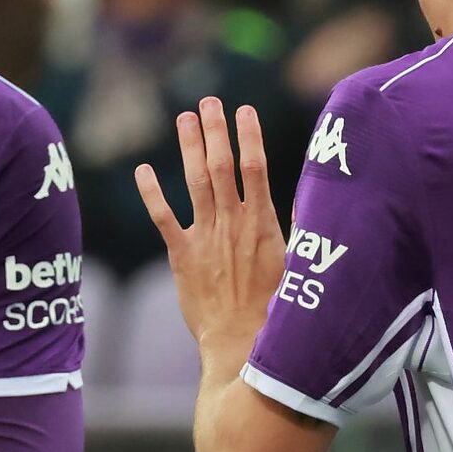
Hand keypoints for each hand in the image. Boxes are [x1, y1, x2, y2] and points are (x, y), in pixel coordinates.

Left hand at [134, 98, 285, 348]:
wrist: (244, 350)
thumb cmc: (277, 314)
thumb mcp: (300, 268)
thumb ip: (300, 230)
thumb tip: (310, 200)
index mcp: (264, 225)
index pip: (256, 169)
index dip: (248, 137)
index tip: (244, 110)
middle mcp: (233, 224)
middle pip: (222, 166)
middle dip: (215, 131)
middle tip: (208, 101)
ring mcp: (206, 238)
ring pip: (195, 182)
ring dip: (189, 147)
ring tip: (183, 118)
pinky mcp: (182, 256)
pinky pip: (163, 217)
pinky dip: (152, 192)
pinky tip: (142, 169)